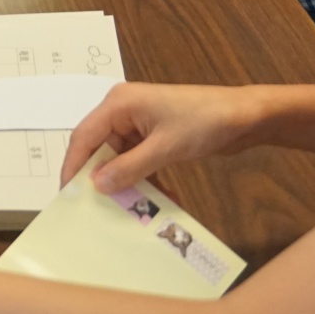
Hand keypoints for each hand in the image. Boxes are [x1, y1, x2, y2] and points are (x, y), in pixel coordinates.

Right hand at [59, 82, 269, 192]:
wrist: (246, 116)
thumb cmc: (205, 122)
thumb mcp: (165, 148)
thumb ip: (130, 168)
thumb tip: (97, 185)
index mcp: (119, 103)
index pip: (84, 136)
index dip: (74, 166)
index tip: (68, 195)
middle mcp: (123, 111)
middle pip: (100, 148)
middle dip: (102, 178)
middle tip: (97, 208)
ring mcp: (139, 124)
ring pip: (120, 159)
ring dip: (129, 183)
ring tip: (134, 210)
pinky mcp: (154, 136)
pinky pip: (139, 161)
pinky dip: (147, 180)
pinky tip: (162, 199)